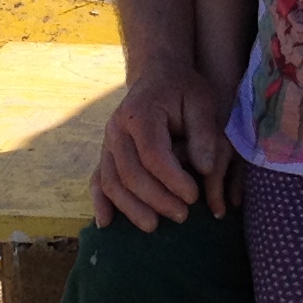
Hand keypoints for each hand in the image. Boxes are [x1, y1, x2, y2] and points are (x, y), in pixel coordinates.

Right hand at [91, 64, 228, 231]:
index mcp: (141, 114)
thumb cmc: (184, 90)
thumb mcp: (202, 101)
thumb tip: (204, 169)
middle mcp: (117, 129)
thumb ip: (204, 133)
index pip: (153, 155)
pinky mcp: (106, 153)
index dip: (173, 180)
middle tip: (183, 216)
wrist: (158, 75)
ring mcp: (107, 142)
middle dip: (156, 199)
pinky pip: (98, 181)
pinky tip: (106, 224)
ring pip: (111, 182)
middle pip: (130, 174)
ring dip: (131, 208)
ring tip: (154, 226)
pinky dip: (100, 203)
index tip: (194, 196)